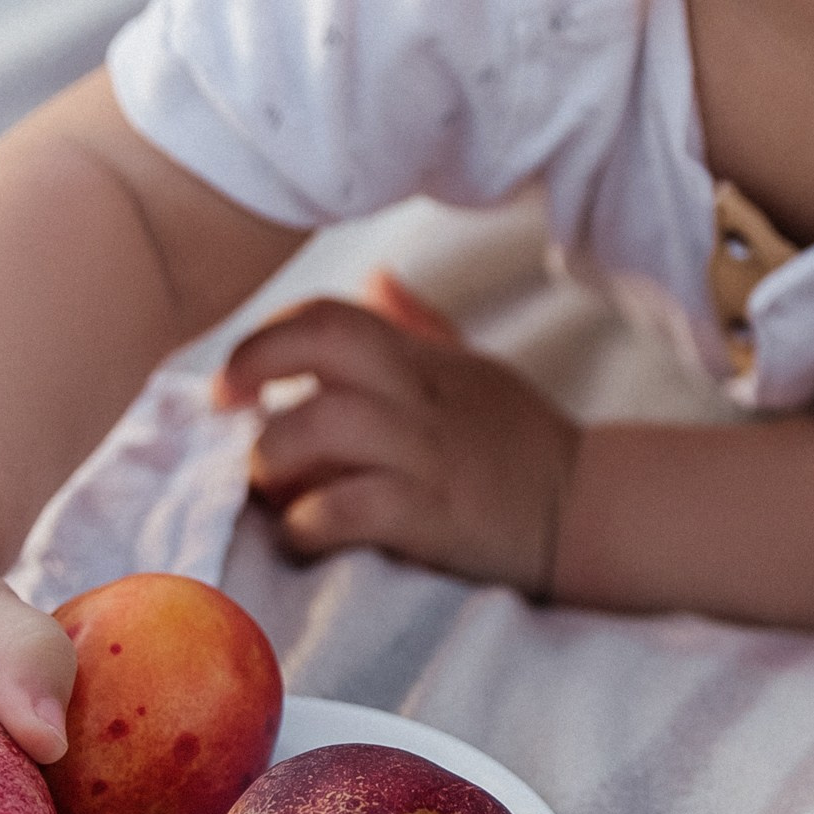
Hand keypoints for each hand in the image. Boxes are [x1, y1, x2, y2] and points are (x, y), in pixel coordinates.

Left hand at [213, 273, 576, 596]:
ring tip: (269, 488)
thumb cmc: (521, 442)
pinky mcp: (433, 516)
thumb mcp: (473, 369)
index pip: (330, 315)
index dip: (267, 336)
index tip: (230, 380)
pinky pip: (349, 508)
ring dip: (272, 458)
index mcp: (419, 361)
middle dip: (252, 369)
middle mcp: (417, 397)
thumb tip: (375, 278)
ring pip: (320, 427)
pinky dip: (309, 524)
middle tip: (223, 413)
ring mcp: (425, 455)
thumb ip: (419, 326)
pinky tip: (305, 535)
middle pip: (318, 347)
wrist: (590, 509)